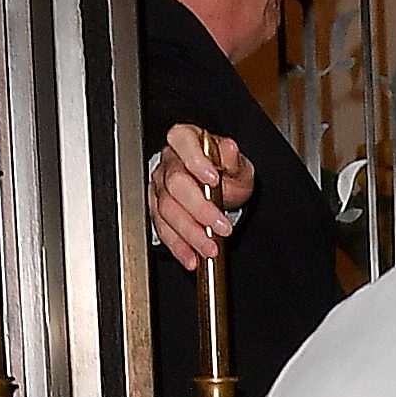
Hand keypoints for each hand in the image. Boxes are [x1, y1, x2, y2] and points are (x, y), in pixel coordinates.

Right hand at [149, 124, 255, 269]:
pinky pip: (163, 229)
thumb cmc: (227, 172)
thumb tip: (227, 148)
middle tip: (221, 227)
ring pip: (167, 210)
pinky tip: (191, 256)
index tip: (213, 179)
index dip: (195, 159)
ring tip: (210, 247)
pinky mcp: (157, 210)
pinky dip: (178, 246)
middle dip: (199, 209)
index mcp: (186, 141)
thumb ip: (233, 157)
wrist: (221, 189)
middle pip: (175, 184)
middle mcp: (169, 163)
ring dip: (190, 233)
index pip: (181, 140)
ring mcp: (159, 187)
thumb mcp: (239, 164)